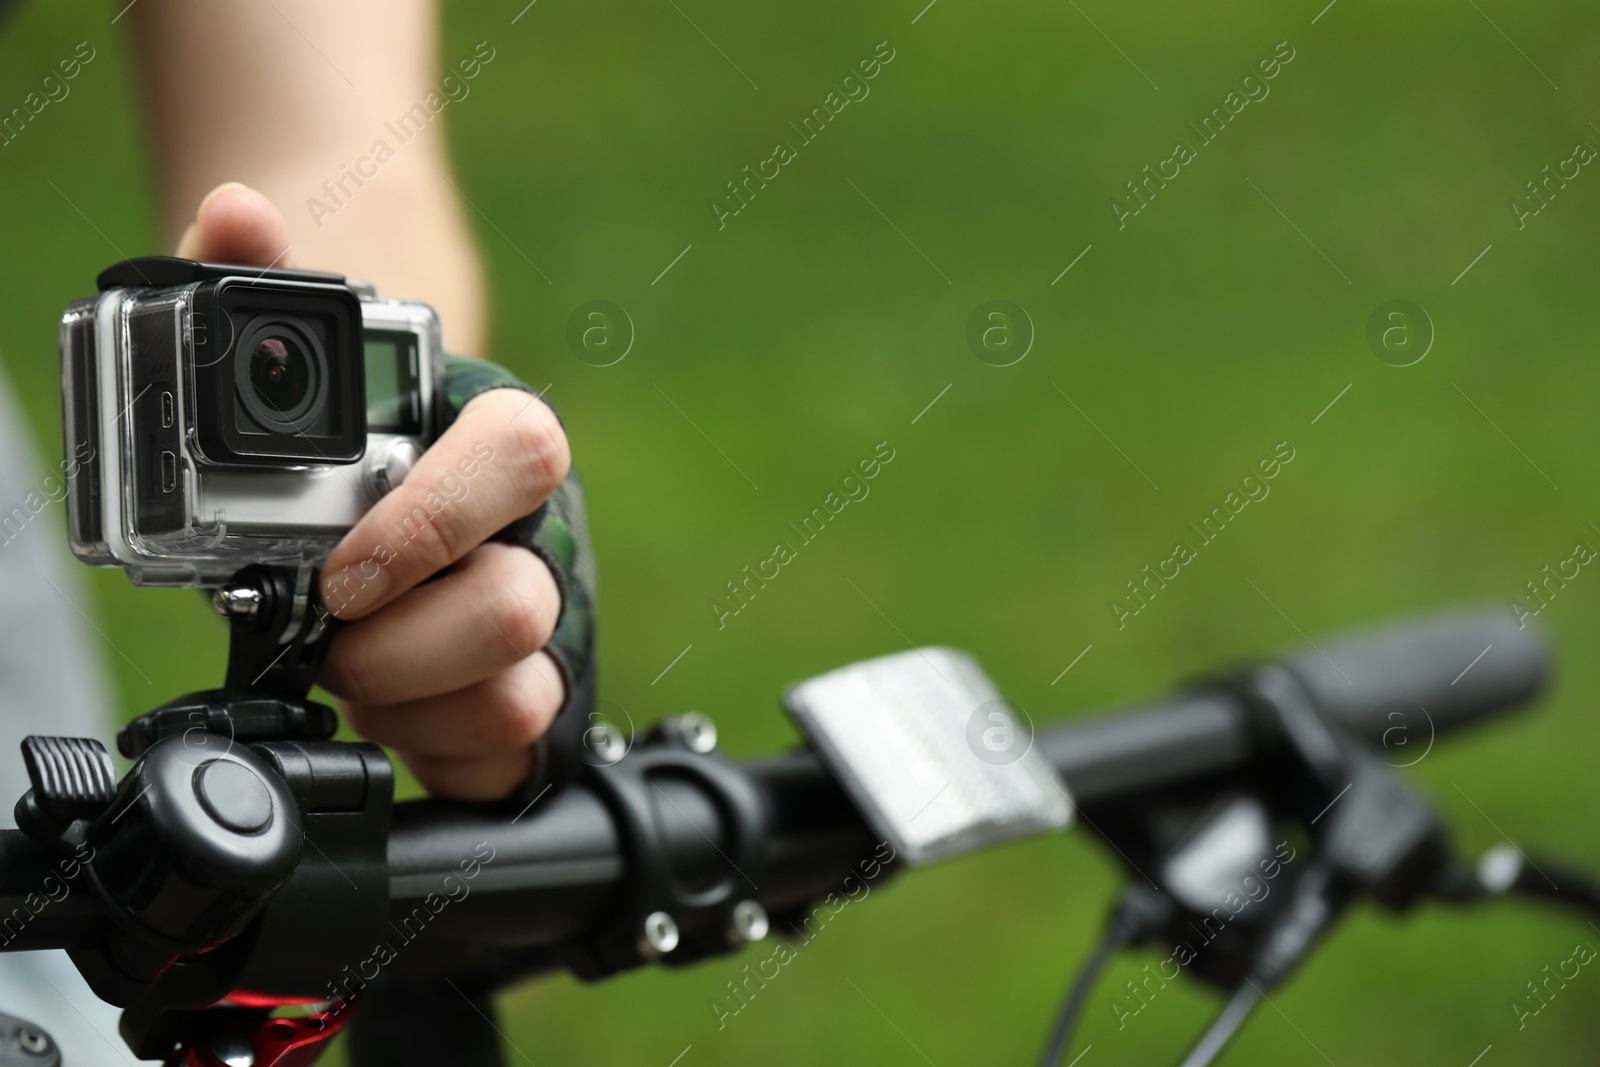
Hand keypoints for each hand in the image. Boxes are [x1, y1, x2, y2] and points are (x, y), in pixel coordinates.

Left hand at [177, 183, 570, 800]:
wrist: (372, 513)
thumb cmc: (341, 445)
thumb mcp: (289, 364)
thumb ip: (253, 280)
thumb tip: (238, 215)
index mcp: (494, 445)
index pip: (523, 456)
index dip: (436, 521)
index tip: (340, 569)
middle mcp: (536, 538)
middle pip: (522, 606)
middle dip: (400, 646)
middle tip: (330, 635)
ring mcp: (544, 623)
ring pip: (523, 692)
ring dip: (414, 702)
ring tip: (355, 677)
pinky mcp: (526, 696)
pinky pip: (513, 755)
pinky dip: (440, 751)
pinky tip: (391, 718)